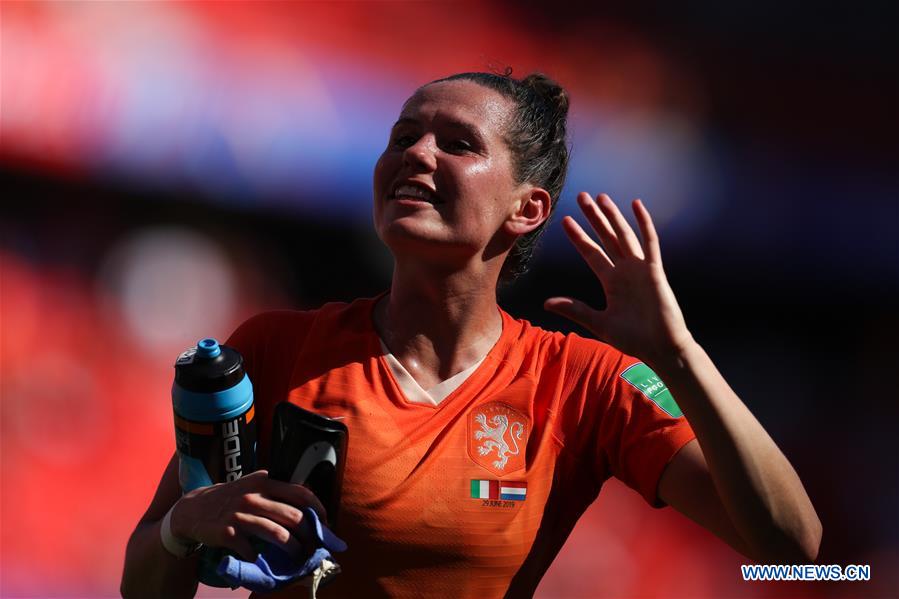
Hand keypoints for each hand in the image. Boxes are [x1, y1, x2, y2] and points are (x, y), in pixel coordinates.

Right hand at [169, 470, 325, 560]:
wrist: (193, 509)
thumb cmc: (231, 497)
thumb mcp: (253, 485)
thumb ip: (276, 490)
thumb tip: (309, 503)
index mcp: (265, 482)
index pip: (300, 493)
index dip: (318, 509)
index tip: (326, 523)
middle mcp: (254, 496)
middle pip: (293, 517)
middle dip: (308, 535)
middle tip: (312, 545)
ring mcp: (240, 515)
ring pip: (278, 535)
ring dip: (292, 550)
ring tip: (297, 556)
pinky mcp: (227, 533)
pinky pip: (252, 550)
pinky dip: (260, 559)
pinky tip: (263, 560)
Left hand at [544, 192, 693, 366]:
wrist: (661, 348)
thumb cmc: (633, 338)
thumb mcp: (598, 323)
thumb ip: (575, 309)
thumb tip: (546, 303)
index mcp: (611, 281)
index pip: (591, 253)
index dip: (579, 237)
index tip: (566, 221)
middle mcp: (624, 271)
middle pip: (606, 237)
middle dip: (594, 217)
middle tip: (581, 196)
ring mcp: (640, 269)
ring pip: (624, 235)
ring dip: (613, 216)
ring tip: (601, 197)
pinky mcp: (655, 271)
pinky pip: (649, 243)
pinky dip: (644, 223)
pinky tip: (636, 205)